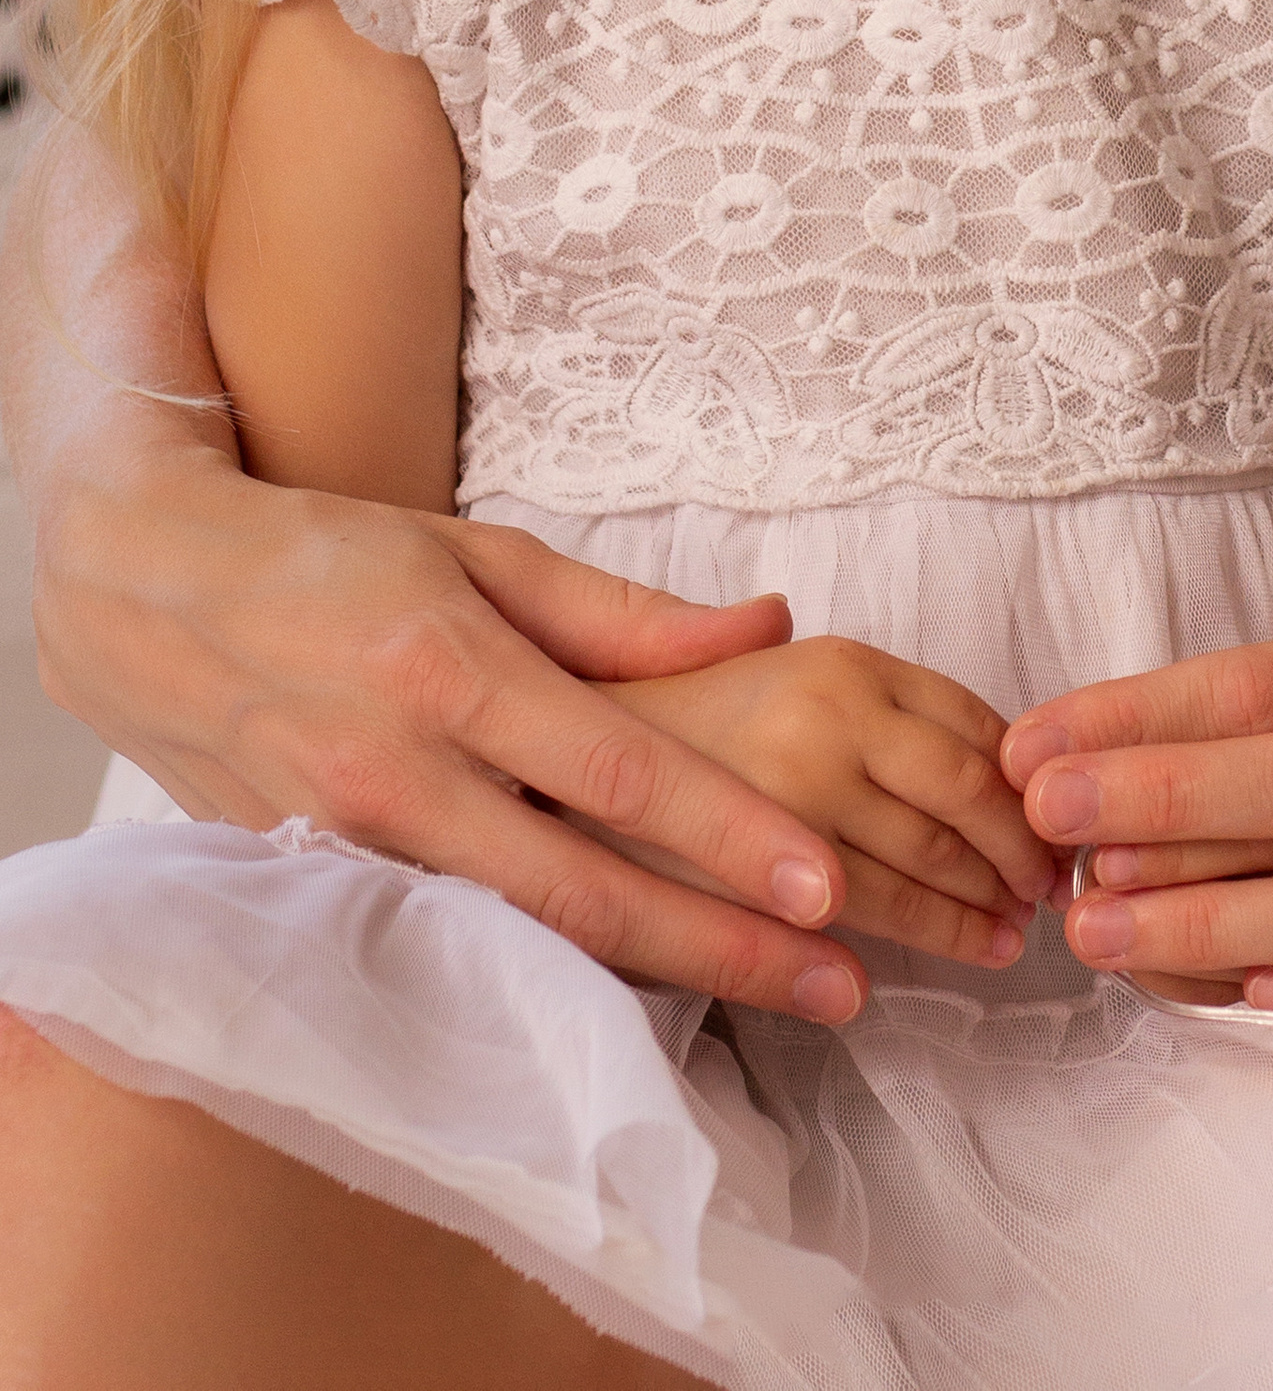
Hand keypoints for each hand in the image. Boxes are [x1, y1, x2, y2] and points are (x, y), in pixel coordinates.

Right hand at [32, 448, 874, 1019]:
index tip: (826, 883)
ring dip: (663, 980)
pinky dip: (565, 976)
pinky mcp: (323, 893)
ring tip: (782, 996)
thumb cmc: (333, 559)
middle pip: (587, 893)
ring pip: (532, 940)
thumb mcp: (481, 553)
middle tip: (843, 981)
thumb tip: (766, 623)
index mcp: (452, 669)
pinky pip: (468, 946)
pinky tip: (653, 997)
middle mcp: (401, 775)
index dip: (728, 835)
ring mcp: (354, 850)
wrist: (152, 599)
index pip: (619, 773)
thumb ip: (624, 612)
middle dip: (723, 948)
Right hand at [610, 641, 1056, 975]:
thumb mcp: (773, 668)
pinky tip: (962, 948)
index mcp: (845, 660)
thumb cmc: (673, 720)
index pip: (975, 723)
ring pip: (933, 857)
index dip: (1023, 782)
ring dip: (987, 905)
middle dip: (1021, 850)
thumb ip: (866, 692)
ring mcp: (803, 785)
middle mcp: (834, 712)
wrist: (556, 753)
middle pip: (972, 791)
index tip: (1047, 821)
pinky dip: (936, 932)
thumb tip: (972, 733)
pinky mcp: (769, 859)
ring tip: (1016, 933)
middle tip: (1049, 891)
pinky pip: (878, 907)